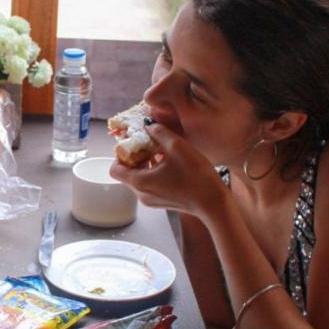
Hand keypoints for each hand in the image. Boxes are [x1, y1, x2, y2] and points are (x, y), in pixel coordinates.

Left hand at [109, 123, 226, 218]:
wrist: (213, 202)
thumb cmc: (195, 176)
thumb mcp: (177, 146)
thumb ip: (158, 132)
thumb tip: (148, 126)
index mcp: (139, 182)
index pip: (114, 168)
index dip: (120, 154)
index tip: (134, 144)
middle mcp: (141, 194)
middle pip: (127, 173)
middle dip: (135, 156)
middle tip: (149, 145)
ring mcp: (151, 200)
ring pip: (139, 178)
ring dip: (146, 164)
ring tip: (162, 153)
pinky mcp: (162, 202)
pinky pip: (150, 184)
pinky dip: (154, 172)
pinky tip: (170, 164)